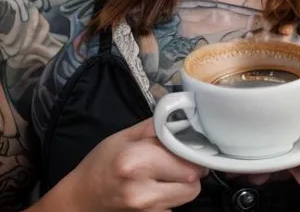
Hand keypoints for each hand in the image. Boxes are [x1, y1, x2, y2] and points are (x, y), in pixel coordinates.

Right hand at [67, 117, 207, 211]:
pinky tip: (156, 187)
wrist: (82, 198)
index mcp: (137, 162)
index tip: (190, 146)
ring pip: (187, 196)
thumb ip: (156, 126)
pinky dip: (172, 195)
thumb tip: (184, 120)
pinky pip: (175, 206)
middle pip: (192, 183)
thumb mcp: (125, 136)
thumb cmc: (102, 162)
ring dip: (183, 183)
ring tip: (165, 173)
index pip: (186, 162)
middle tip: (177, 158)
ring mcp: (147, 211)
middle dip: (190, 169)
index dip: (192, 153)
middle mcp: (144, 191)